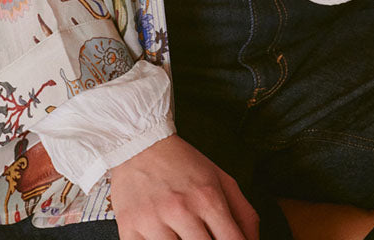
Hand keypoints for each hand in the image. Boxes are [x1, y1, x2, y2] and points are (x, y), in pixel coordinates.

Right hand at [109, 133, 258, 239]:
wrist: (140, 144)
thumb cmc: (183, 164)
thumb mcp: (221, 179)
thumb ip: (244, 214)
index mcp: (208, 197)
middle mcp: (181, 209)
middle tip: (206, 239)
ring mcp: (153, 221)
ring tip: (187, 238)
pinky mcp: (129, 229)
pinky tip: (166, 239)